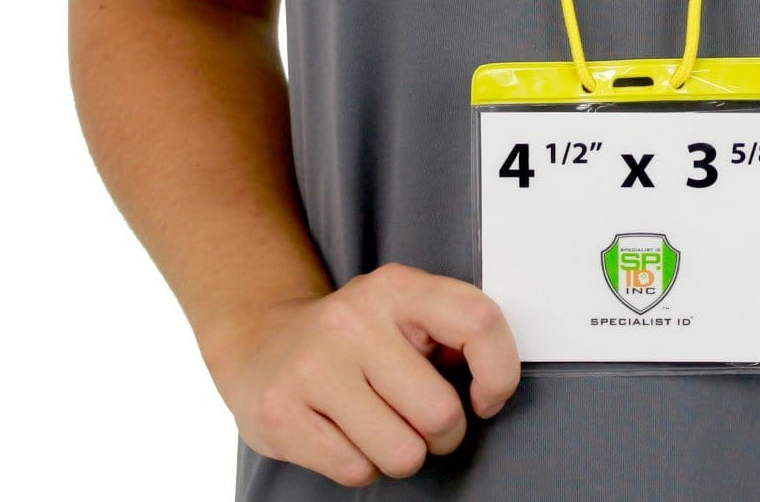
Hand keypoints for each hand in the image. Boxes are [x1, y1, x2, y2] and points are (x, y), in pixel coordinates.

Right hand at [203, 262, 521, 487]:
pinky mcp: (282, 412)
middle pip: (441, 413)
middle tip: (416, 415)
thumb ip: (451, 329)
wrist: (261, 342)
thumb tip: (493, 381)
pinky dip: (360, 464)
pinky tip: (342, 432)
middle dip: (441, 433)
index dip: (499, 373)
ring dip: (400, 452)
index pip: (478, 322)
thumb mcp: (402, 310)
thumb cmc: (351, 338)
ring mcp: (313, 365)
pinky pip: (357, 471)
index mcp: (395, 287)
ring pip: (403, 453)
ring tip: (376, 423)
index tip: (484, 396)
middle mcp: (353, 319)